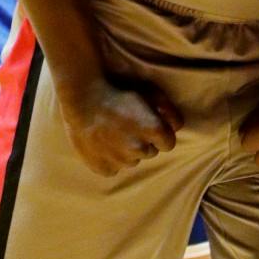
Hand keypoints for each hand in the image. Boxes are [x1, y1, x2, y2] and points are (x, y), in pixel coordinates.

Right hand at [58, 72, 181, 177]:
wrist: (83, 96)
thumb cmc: (118, 90)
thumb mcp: (149, 90)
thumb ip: (168, 109)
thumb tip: (176, 125)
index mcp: (154, 130)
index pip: (168, 143)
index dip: (160, 133)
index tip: (148, 124)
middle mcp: (140, 149)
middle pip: (150, 152)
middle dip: (143, 141)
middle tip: (128, 125)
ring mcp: (121, 161)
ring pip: (131, 160)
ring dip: (126, 150)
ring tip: (113, 132)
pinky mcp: (104, 168)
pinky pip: (113, 168)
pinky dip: (110, 159)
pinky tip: (102, 143)